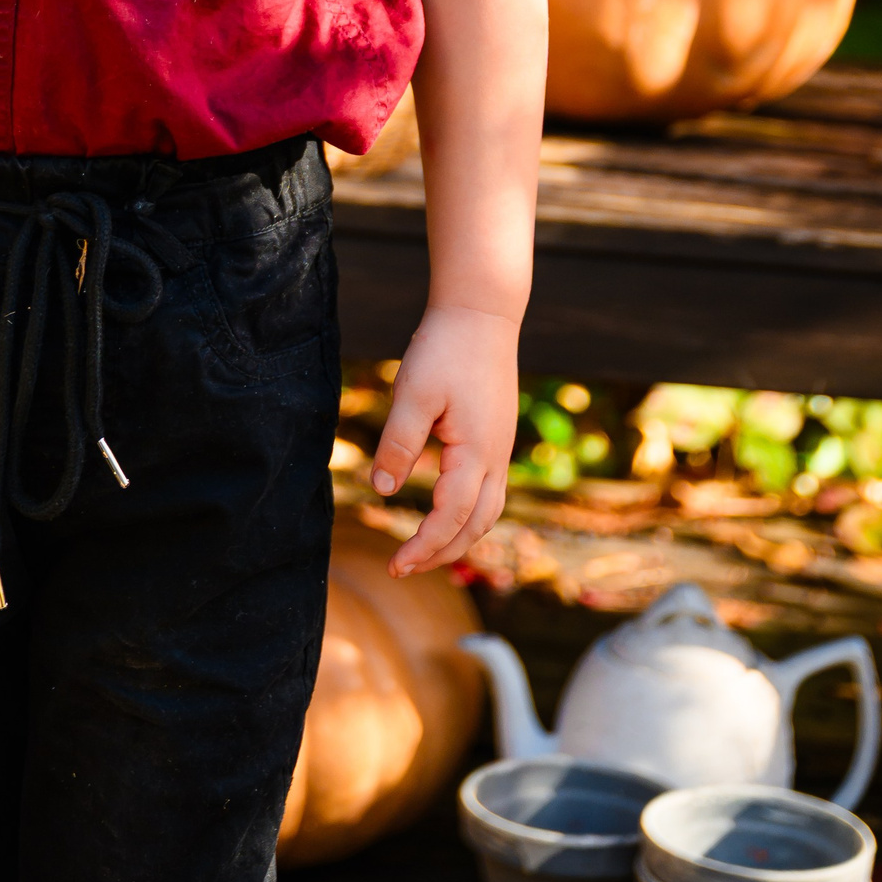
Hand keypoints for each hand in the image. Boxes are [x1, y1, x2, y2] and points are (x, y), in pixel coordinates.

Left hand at [370, 303, 518, 578]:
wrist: (482, 313)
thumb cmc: (445, 349)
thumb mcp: (414, 394)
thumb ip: (398, 444)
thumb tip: (381, 489)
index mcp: (476, 454)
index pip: (450, 518)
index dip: (424, 546)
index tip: (395, 565)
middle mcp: (496, 459)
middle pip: (475, 526)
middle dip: (441, 553)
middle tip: (403, 568)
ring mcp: (500, 449)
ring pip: (486, 512)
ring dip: (457, 538)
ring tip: (425, 551)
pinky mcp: (495, 437)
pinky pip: (487, 491)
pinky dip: (467, 514)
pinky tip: (443, 510)